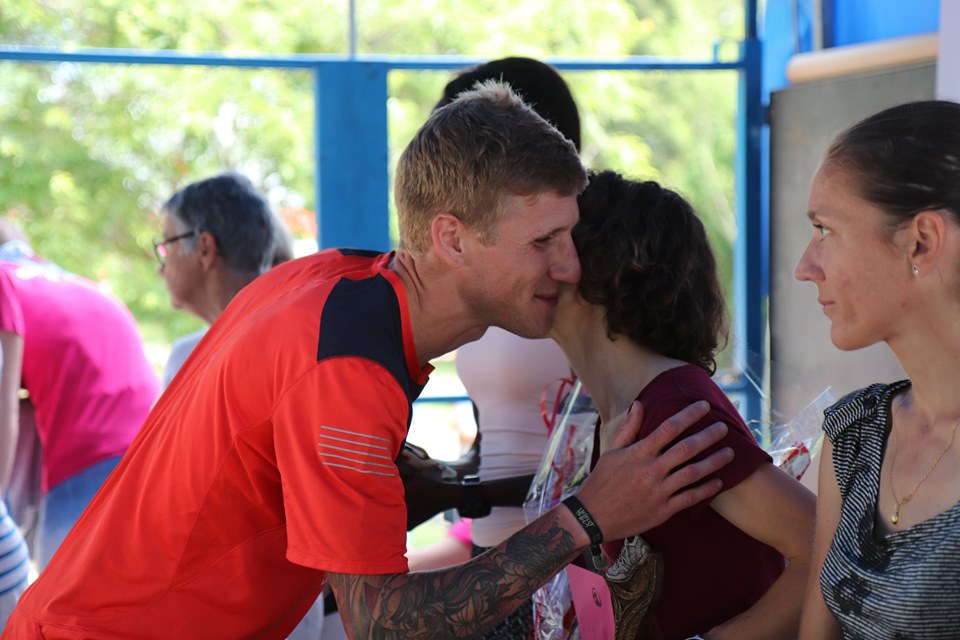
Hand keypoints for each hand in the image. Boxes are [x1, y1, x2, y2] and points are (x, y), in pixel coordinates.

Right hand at [575, 400, 732, 541]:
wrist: (593, 516)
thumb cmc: (602, 481)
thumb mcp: (612, 451)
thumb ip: (629, 428)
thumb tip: (639, 404)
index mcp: (639, 453)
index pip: (669, 428)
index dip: (689, 415)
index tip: (704, 406)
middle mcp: (652, 470)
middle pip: (687, 448)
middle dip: (708, 436)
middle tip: (724, 427)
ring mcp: (659, 491)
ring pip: (693, 473)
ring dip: (714, 461)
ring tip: (730, 453)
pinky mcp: (663, 510)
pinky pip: (690, 498)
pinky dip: (706, 490)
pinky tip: (719, 482)